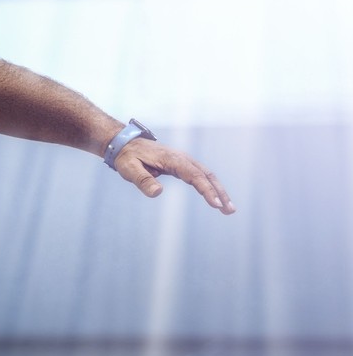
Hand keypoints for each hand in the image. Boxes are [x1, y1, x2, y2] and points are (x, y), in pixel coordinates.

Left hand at [112, 138, 234, 214]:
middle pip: (207, 176)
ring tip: (228, 209)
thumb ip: (143, 180)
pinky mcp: (182, 165)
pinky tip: (216, 199)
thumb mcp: (130, 169)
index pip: (194, 176)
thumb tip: (158, 193)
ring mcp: (184, 161)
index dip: (206, 190)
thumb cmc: (127, 157)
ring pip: (207, 176)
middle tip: (229, 210)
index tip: (216, 204)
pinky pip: (201, 176)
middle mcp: (183, 158)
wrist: (126, 144)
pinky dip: (210, 187)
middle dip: (220, 193)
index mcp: (172, 159)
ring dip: (218, 191)